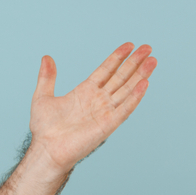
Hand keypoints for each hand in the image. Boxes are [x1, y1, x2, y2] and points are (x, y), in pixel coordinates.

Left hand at [28, 43, 156, 174]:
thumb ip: (47, 77)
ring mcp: (105, 111)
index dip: (118, 57)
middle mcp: (98, 100)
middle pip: (121, 77)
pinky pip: (125, 108)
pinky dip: (135, 97)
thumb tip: (46, 57)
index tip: (129, 45)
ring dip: (140, 76)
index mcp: (85, 92)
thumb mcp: (42, 97)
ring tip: (153, 60)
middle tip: (148, 48)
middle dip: (135, 63)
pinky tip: (145, 84)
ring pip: (127, 89)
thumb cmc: (44, 128)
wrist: (46, 149)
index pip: (106, 70)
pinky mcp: (108, 124)